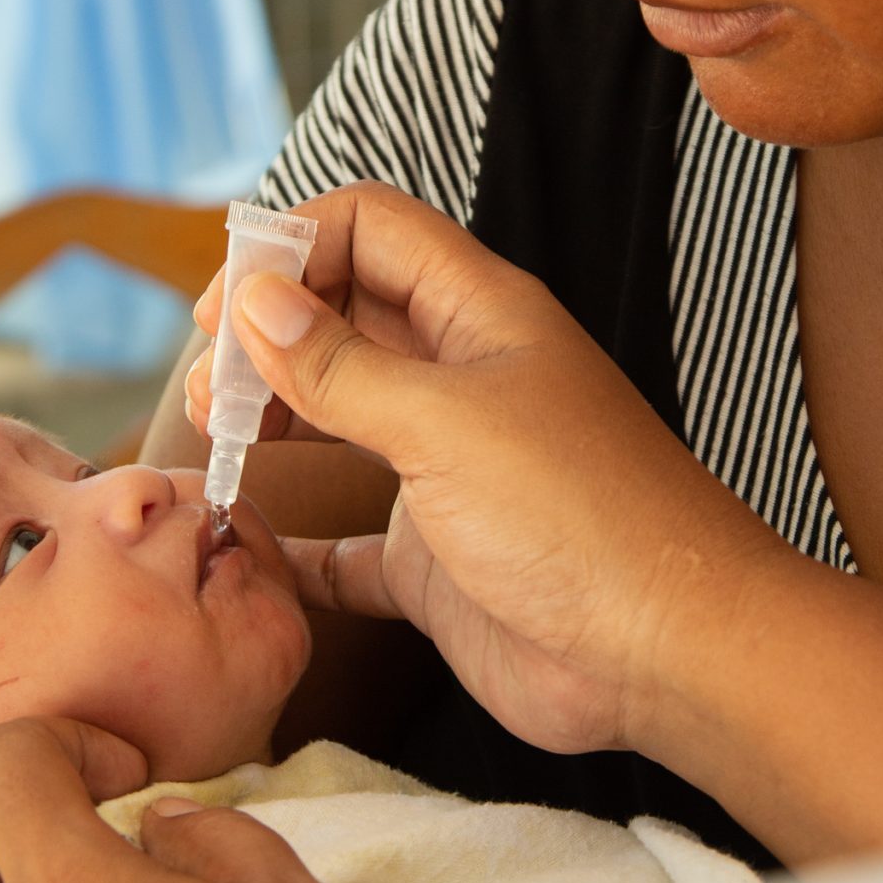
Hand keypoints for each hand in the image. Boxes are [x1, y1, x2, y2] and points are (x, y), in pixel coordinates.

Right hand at [190, 182, 771, 761]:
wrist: (668, 653)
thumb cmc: (580, 517)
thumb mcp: (444, 423)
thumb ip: (340, 365)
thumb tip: (253, 302)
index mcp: (478, 314)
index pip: (369, 229)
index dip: (290, 248)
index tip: (225, 313)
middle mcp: (460, 379)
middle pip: (342, 315)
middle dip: (267, 335)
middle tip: (214, 394)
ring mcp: (448, 469)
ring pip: (339, 416)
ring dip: (274, 419)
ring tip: (217, 444)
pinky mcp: (437, 558)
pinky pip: (348, 540)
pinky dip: (297, 538)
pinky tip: (251, 542)